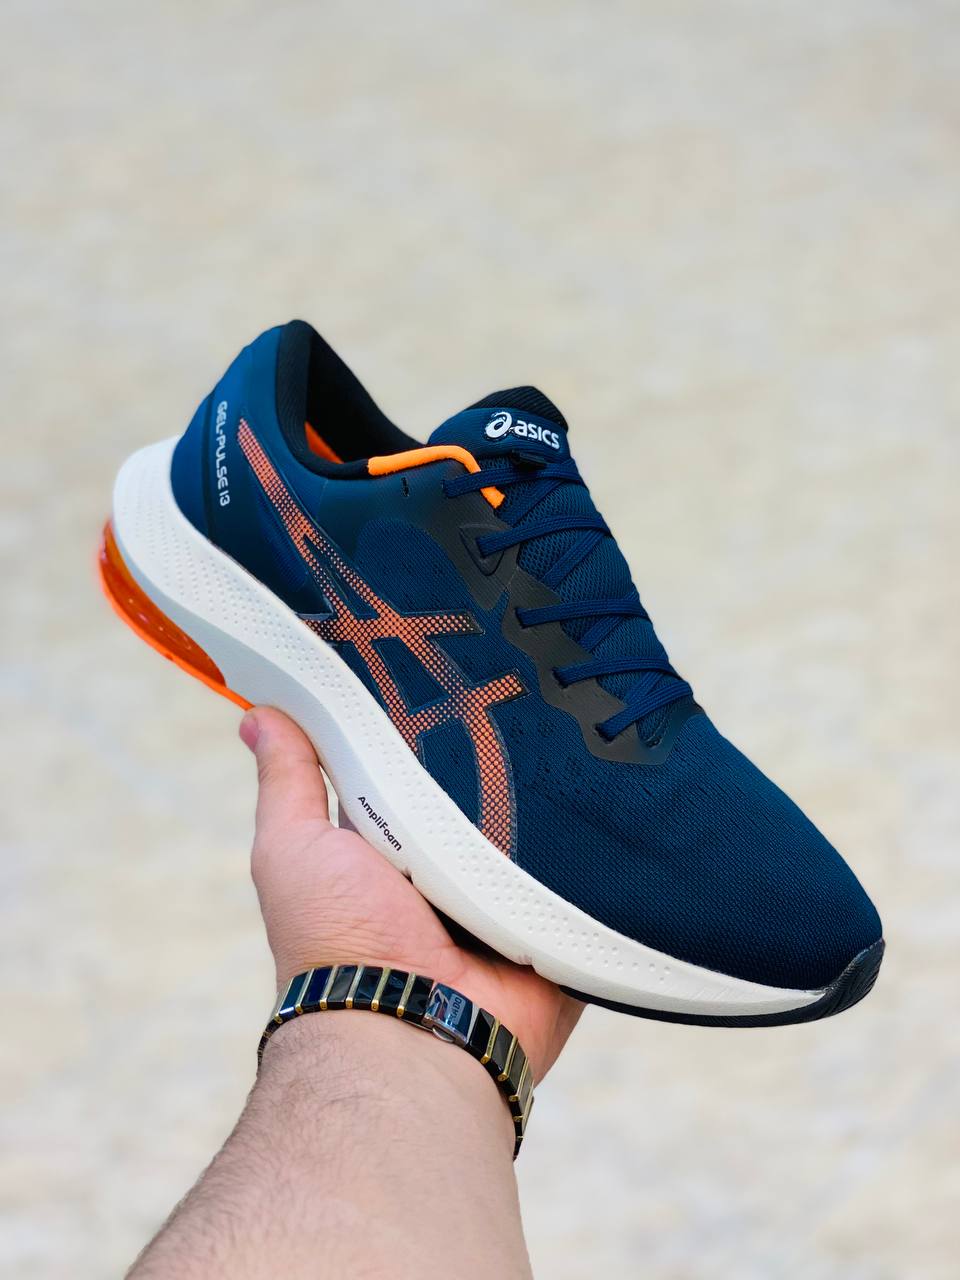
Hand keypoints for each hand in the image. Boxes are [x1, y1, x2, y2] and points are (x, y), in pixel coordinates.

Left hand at [241, 706, 582, 1080]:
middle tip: (523, 689)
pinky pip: (586, 874)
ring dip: (548, 799)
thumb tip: (255, 715)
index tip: (450, 667)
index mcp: (394, 846)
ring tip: (573, 730)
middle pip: (485, 792)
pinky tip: (608, 793)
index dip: (429, 726)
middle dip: (499, 756)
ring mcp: (507, 899)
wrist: (412, 1033)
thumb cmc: (336, 941)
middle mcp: (452, 871)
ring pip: (540, 827)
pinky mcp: (557, 925)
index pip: (417, 768)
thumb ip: (288, 782)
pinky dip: (590, 847)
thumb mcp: (294, 847)